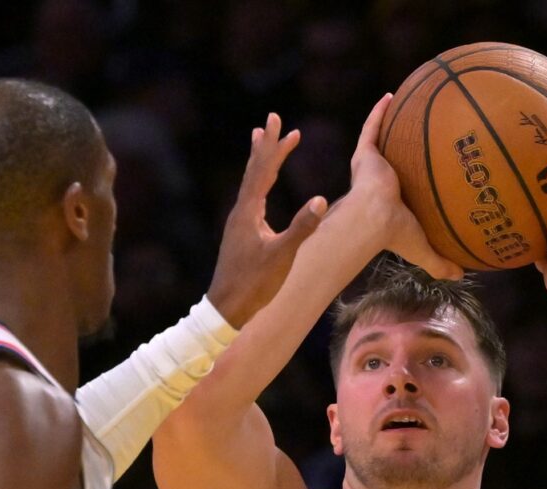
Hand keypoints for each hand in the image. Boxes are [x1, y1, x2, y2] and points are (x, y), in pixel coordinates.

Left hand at [207, 114, 328, 326]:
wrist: (226, 309)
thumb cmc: (254, 284)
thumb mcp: (282, 256)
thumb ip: (301, 228)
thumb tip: (320, 199)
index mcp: (248, 213)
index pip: (262, 170)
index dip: (274, 146)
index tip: (281, 123)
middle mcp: (240, 212)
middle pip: (254, 171)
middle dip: (266, 146)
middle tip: (271, 121)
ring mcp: (239, 223)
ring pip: (250, 183)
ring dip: (259, 161)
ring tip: (260, 141)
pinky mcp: (241, 234)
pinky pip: (251, 198)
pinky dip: (259, 183)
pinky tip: (262, 189)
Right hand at [347, 95, 462, 280]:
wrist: (373, 220)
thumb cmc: (395, 234)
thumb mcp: (423, 248)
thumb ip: (440, 261)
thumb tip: (461, 275)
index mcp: (390, 202)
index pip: (403, 188)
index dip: (411, 181)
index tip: (425, 170)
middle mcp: (379, 181)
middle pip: (393, 160)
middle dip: (402, 148)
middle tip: (417, 134)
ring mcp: (370, 166)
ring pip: (381, 140)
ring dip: (389, 123)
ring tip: (404, 103)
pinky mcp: (364, 155)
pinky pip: (372, 127)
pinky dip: (379, 112)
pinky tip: (391, 95)